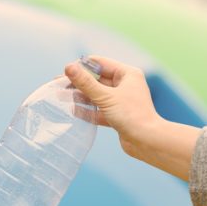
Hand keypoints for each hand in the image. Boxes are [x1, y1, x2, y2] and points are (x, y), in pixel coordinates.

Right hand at [65, 56, 200, 180]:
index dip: (83, 66)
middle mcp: (126, 85)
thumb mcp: (105, 97)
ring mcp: (121, 101)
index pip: (100, 64)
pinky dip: (88, 110)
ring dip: (81, 97)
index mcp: (127, 74)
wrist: (147, 141)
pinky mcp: (118, 116)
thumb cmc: (131, 115)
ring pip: (97, 96)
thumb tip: (68, 67)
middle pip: (97, 80)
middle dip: (79, 83)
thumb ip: (85, 83)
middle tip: (59, 85)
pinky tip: (74, 111)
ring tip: (62, 97)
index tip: (65, 72)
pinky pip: (99, 110)